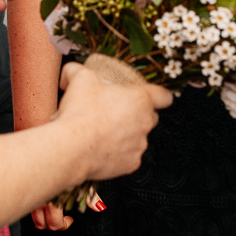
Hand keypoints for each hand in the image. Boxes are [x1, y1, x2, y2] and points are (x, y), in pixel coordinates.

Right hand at [28, 58, 171, 227]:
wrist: (71, 148)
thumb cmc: (80, 114)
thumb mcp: (79, 79)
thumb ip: (77, 70)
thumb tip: (71, 70)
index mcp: (140, 100)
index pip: (164, 96)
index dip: (160, 95)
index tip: (154, 96)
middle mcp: (145, 123)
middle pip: (151, 116)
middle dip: (137, 114)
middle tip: (116, 111)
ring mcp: (139, 145)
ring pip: (139, 137)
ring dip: (126, 134)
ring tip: (104, 131)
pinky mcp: (131, 164)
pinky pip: (129, 156)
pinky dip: (119, 153)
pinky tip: (103, 148)